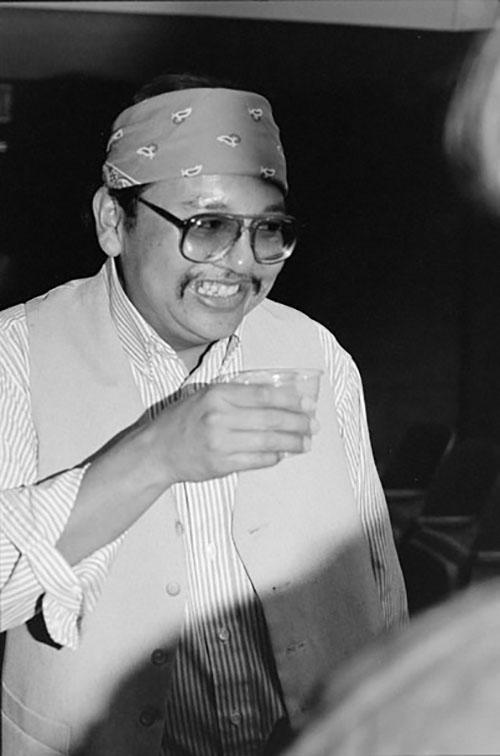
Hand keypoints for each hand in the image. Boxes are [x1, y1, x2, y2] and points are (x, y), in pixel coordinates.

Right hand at [150, 382, 317, 483]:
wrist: (157, 452)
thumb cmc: (183, 421)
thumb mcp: (205, 397)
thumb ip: (236, 395)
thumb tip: (276, 397)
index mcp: (217, 395)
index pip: (263, 395)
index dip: (290, 400)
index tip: (307, 403)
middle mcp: (220, 417)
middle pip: (271, 419)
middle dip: (298, 422)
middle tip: (314, 425)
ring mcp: (221, 443)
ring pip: (268, 441)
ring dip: (293, 442)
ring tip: (306, 443)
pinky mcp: (221, 465)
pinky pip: (257, 460)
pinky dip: (274, 457)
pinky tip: (284, 454)